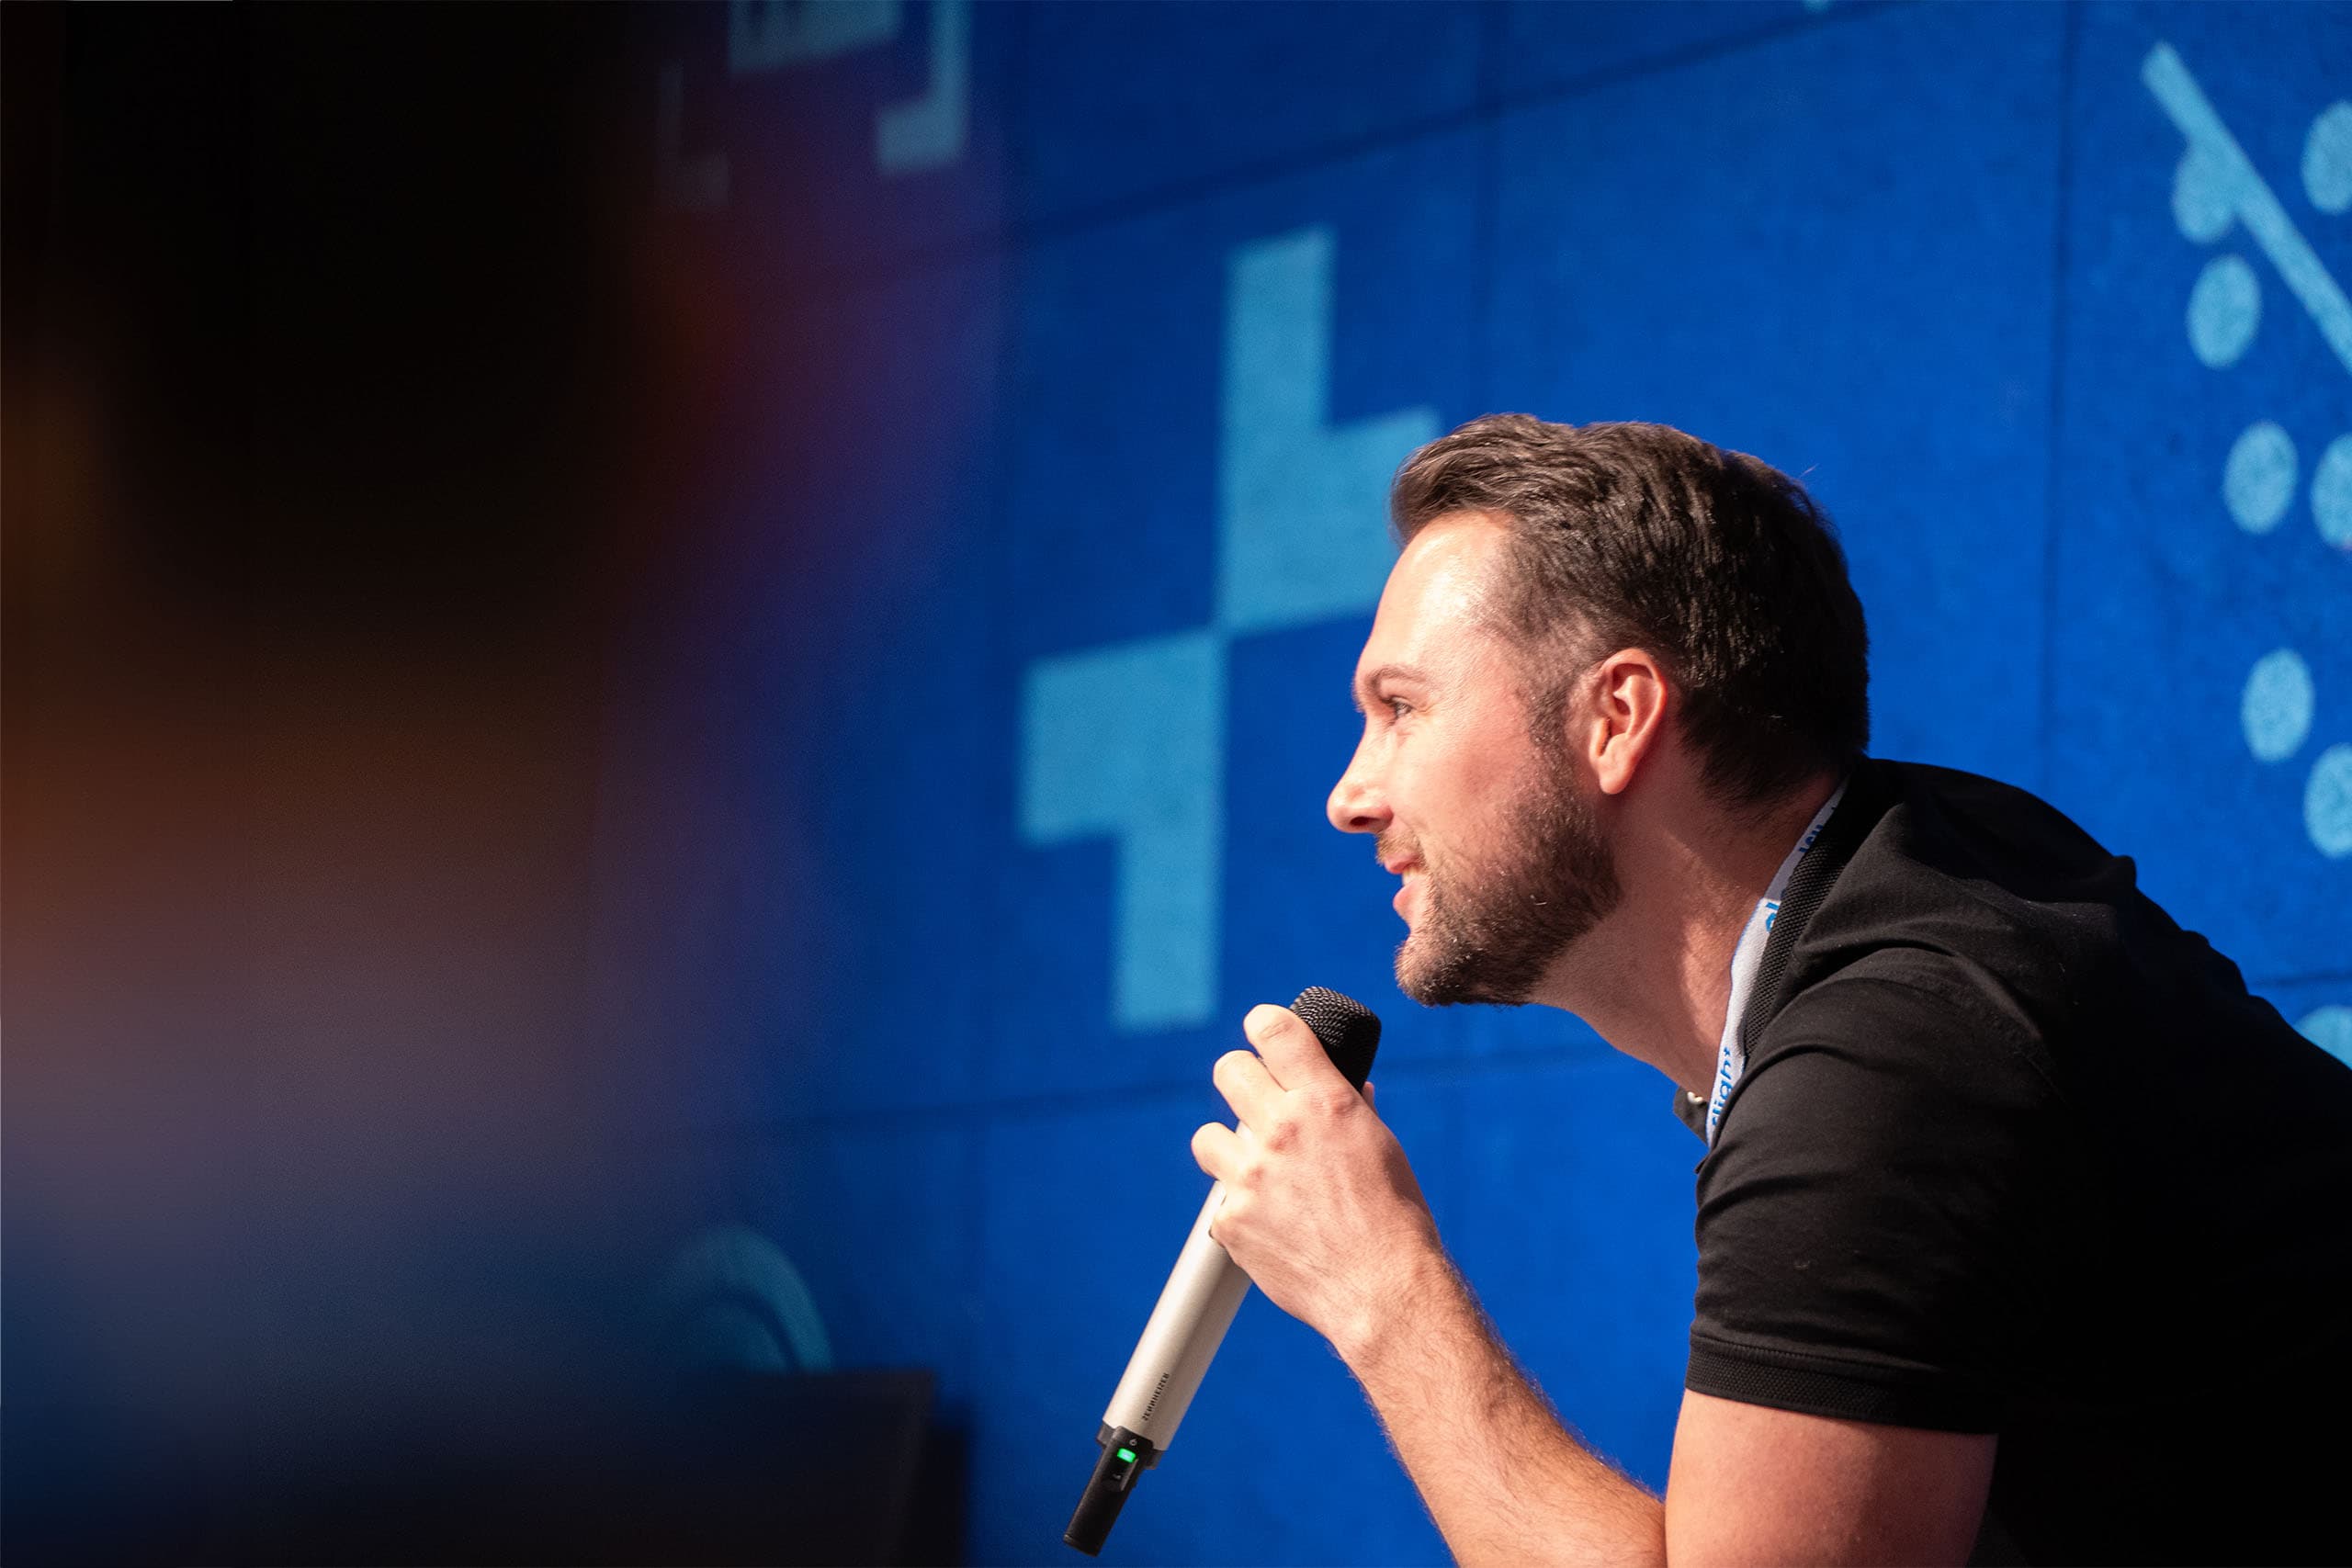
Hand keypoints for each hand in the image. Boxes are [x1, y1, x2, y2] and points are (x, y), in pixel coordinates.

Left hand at [1191, 1003, 1444, 1359]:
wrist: (1383, 1291)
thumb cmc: (1395, 1219)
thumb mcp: (1381, 1146)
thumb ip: (1349, 1110)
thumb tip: (1344, 1086)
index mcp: (1325, 1102)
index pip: (1273, 1030)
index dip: (1263, 1024)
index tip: (1261, 1030)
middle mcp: (1281, 1130)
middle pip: (1228, 1070)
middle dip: (1242, 1080)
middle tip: (1256, 1101)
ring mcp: (1248, 1176)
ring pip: (1208, 1137)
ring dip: (1230, 1149)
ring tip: (1259, 1171)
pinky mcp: (1230, 1219)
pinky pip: (1221, 1200)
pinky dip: (1242, 1210)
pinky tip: (1273, 1226)